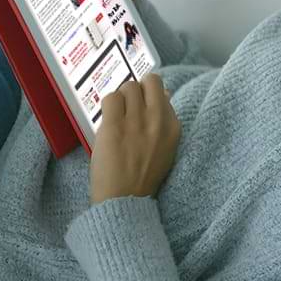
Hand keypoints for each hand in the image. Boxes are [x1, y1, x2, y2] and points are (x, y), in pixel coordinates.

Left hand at [90, 73, 179, 205]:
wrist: (125, 199)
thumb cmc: (143, 176)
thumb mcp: (165, 147)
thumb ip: (164, 121)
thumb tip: (163, 94)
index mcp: (173, 126)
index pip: (162, 91)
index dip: (149, 96)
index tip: (140, 106)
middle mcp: (158, 119)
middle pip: (149, 81)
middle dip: (137, 90)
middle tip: (128, 106)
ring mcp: (136, 121)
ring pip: (128, 87)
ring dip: (120, 98)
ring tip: (116, 115)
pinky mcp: (115, 125)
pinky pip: (110, 98)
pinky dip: (107, 106)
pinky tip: (107, 120)